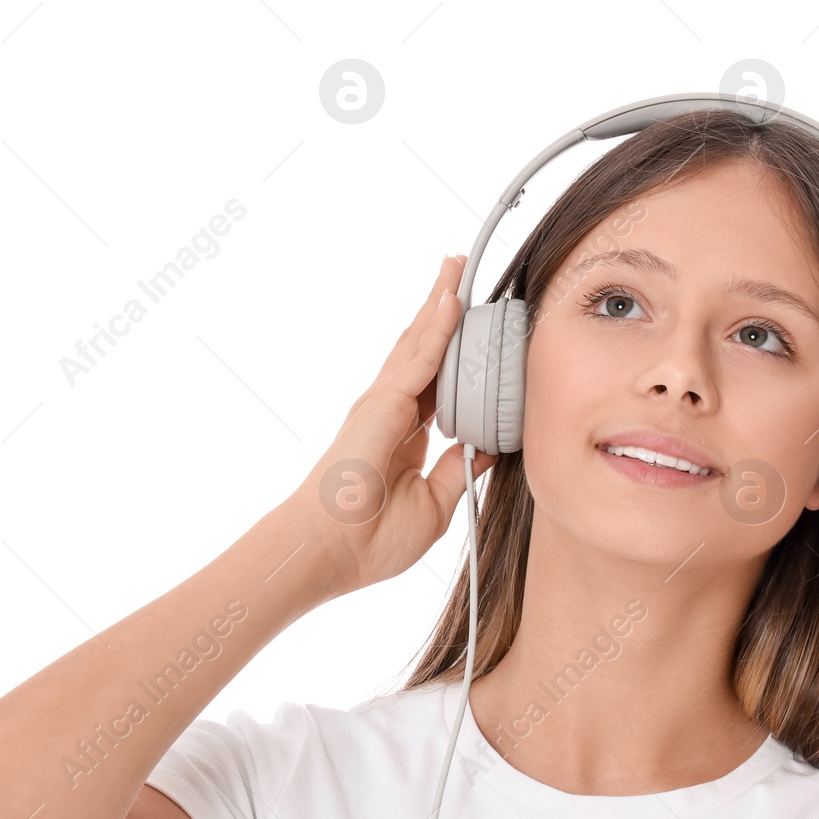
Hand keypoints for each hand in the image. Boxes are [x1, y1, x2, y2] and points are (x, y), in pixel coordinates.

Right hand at [290, 254, 497, 591]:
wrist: (333, 551)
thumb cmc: (372, 539)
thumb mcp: (436, 504)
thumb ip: (459, 471)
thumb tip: (485, 447)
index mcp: (402, 437)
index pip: (435, 386)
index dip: (454, 357)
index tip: (476, 333)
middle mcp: (390, 413)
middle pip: (423, 352)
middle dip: (442, 313)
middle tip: (461, 276)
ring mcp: (383, 404)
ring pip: (419, 343)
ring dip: (439, 304)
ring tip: (456, 268)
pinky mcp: (381, 404)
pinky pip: (419, 359)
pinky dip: (438, 327)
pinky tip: (453, 300)